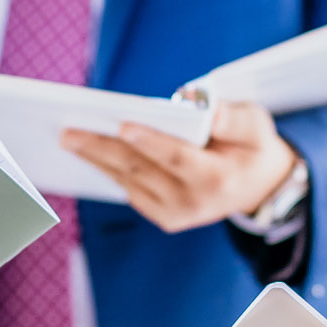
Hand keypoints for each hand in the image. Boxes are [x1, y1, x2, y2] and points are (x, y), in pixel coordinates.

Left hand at [61, 100, 298, 232]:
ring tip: (68, 138)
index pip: (178, 158)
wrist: (258, 188)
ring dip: (96, 159)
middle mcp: (193, 202)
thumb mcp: (257, 126)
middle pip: (142, 171)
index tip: (123, 124)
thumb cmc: (251, 147)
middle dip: (103, 149)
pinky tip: (86, 150)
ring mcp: (176, 213)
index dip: (150, 142)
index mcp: (218, 178)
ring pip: (129, 181)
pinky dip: (107, 169)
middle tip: (69, 132)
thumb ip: (234, 118)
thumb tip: (207, 108)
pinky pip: (130, 189)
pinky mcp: (163, 217)